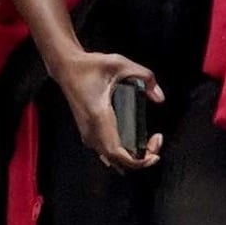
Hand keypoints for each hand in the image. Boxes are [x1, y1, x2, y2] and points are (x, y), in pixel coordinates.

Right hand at [52, 48, 160, 169]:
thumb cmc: (90, 66)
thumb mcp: (121, 63)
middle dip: (141, 160)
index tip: (155, 153)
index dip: (138, 161)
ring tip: (148, 144)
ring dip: (132, 158)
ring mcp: (87, 133)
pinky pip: (105, 152)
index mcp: (99, 116)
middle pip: (116, 161)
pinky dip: (122, 154)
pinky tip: (135, 144)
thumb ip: (145, 76)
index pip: (116, 152)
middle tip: (156, 144)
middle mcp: (91, 130)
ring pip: (111, 159)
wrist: (66, 67)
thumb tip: (159, 98)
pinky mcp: (87, 132)